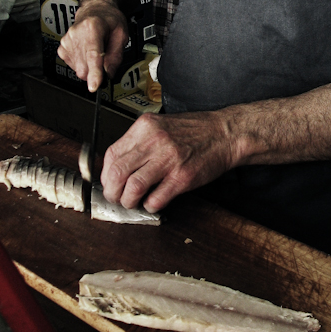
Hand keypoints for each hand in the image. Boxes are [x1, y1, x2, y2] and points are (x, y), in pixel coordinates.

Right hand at [58, 4, 129, 91]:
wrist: (95, 10)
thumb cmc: (108, 20)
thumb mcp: (121, 34)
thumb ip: (116, 56)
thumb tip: (108, 74)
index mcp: (92, 27)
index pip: (93, 55)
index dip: (94, 73)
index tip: (94, 86)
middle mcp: (75, 33)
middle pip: (84, 67)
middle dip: (96, 71)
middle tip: (105, 58)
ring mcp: (66, 41)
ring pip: (79, 70)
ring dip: (90, 67)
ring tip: (96, 50)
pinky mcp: (62, 48)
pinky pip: (73, 67)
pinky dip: (83, 64)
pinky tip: (87, 52)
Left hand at [100, 110, 238, 211]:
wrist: (225, 133)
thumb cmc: (195, 130)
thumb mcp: (161, 125)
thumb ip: (140, 141)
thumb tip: (118, 165)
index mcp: (146, 127)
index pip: (111, 154)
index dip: (105, 175)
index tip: (109, 183)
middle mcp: (154, 141)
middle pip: (117, 173)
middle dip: (112, 192)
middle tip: (116, 198)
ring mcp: (169, 159)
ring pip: (133, 188)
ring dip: (128, 201)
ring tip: (133, 202)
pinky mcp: (182, 177)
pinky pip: (156, 199)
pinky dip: (150, 205)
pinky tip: (153, 202)